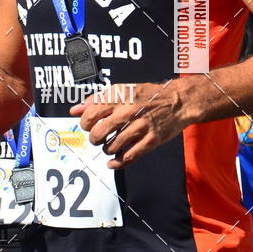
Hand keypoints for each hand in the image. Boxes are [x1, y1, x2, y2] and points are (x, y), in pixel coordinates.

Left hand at [71, 80, 188, 167]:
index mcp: (119, 98)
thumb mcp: (122, 90)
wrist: (177, 101)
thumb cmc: (148, 95)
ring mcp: (140, 127)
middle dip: (94, 139)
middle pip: (98, 133)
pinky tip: (114, 160)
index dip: (85, 124)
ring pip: (112, 147)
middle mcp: (128, 112)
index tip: (89, 125)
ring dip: (107, 149)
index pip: (90, 114)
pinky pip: (129, 156)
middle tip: (98, 138)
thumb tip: (75, 110)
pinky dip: (118, 162)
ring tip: (111, 145)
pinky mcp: (151, 140)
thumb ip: (97, 99)